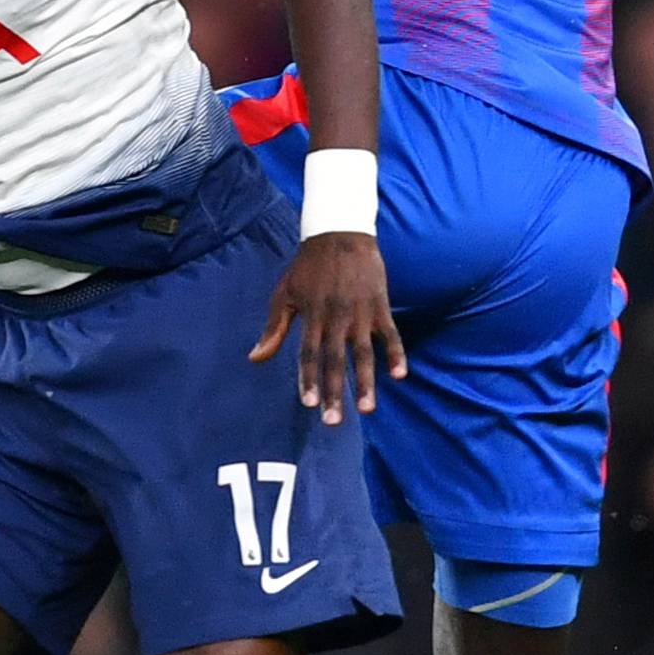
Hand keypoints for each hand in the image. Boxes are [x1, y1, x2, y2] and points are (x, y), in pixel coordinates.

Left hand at [251, 233, 405, 424]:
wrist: (339, 232)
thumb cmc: (307, 266)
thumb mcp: (285, 292)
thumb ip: (274, 327)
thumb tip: (254, 358)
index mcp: (311, 315)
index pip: (308, 353)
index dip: (309, 378)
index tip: (309, 404)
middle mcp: (335, 317)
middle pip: (335, 360)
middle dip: (335, 392)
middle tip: (334, 422)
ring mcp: (360, 312)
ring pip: (364, 353)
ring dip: (366, 382)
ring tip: (368, 409)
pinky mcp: (380, 305)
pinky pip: (390, 334)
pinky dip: (396, 353)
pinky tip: (399, 375)